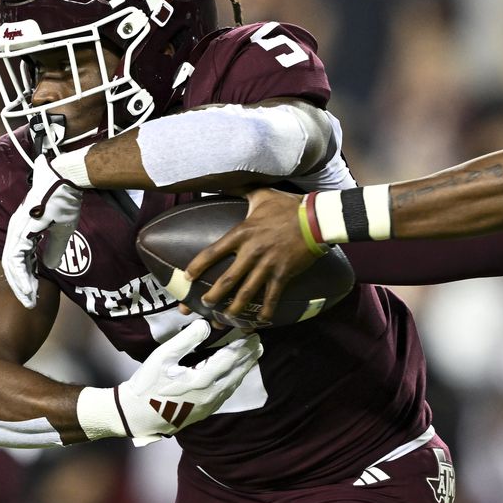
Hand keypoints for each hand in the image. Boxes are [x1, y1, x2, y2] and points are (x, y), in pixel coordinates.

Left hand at [2, 155, 83, 308]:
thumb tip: (50, 265)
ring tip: (27, 300)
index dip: (25, 278)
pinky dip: (21, 275)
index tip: (33, 295)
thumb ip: (55, 247)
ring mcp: (17, 229)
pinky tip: (28, 288)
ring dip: (19, 284)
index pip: (20, 260)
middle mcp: (15, 230)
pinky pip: (17, 258)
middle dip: (19, 286)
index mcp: (24, 230)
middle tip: (28, 303)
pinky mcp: (22, 228)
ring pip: (10, 264)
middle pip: (10, 265)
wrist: (67, 178)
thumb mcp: (63, 229)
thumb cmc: (65, 199)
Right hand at [113, 320, 261, 443]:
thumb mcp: (162, 357)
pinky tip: (235, 376)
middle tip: (259, 343)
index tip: (253, 334)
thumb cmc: (147, 384)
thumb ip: (186, 340)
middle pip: (236, 372)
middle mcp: (210, 395)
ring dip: (243, 369)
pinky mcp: (204, 412)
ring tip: (252, 356)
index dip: (243, 346)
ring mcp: (208, 406)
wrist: (137, 416)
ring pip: (232, 385)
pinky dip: (234, 381)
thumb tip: (205, 325)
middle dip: (248, 357)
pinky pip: (225, 394)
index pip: (230, 359)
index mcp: (202, 380)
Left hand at [184, 188, 319, 323]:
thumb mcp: (260, 194)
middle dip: (212, 296)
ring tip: (224, 318)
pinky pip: (272, 297)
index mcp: (242, 233)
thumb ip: (240, 189)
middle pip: (227, 280)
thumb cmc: (287, 206)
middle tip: (203, 305)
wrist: (315, 218)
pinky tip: (259, 321)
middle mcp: (251, 252)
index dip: (197, 266)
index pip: (213, 252)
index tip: (187, 277)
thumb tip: (223, 180)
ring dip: (233, 309)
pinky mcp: (283, 275)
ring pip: (246, 294)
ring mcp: (268, 266)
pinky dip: (265, 312)